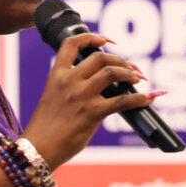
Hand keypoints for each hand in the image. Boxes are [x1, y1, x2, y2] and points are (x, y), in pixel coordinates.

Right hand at [22, 32, 154, 167]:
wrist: (37, 149)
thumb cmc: (45, 128)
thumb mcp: (52, 97)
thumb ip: (70, 87)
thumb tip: (100, 86)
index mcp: (56, 75)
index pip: (72, 44)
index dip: (92, 38)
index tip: (106, 41)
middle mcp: (68, 81)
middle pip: (100, 57)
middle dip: (120, 60)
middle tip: (131, 69)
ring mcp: (80, 96)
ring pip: (112, 72)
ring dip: (130, 74)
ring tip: (137, 79)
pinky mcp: (91, 113)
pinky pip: (122, 101)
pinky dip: (139, 98)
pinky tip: (148, 98)